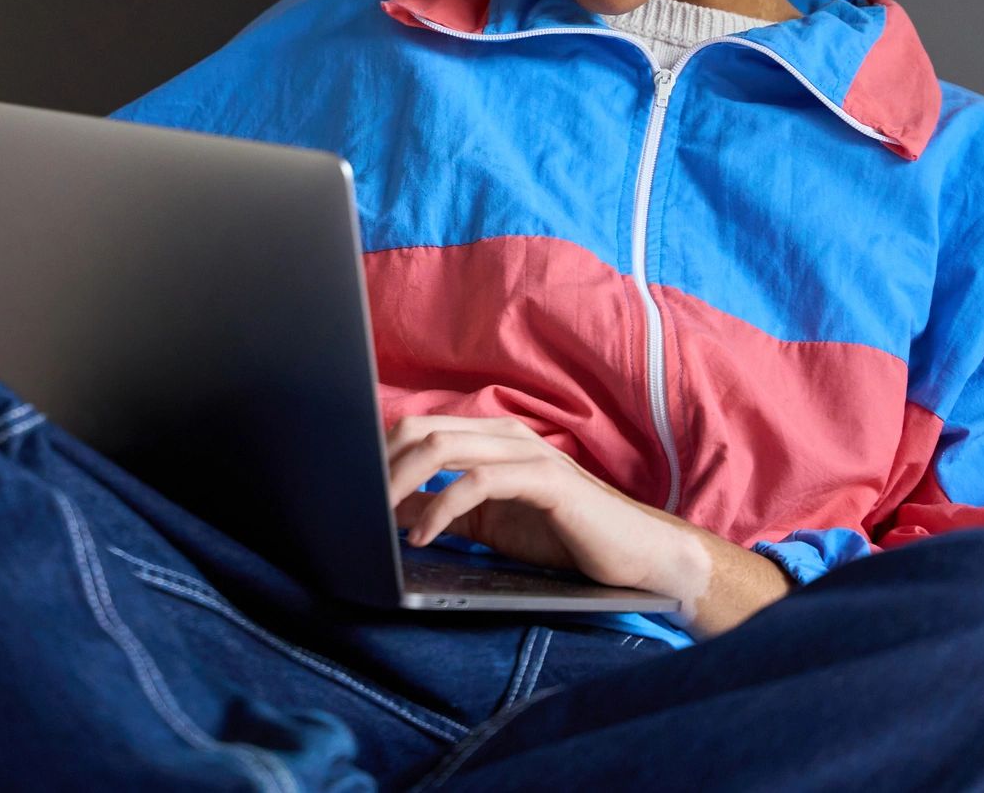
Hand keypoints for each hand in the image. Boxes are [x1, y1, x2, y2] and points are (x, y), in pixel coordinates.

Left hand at [386, 413, 791, 633]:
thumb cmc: (562, 536)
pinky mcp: (546, 480)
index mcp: (490, 438)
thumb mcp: (488, 523)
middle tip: (355, 504)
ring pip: (443, 448)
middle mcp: (505, 434)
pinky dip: (442, 507)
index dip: (378, 453)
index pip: (418, 427)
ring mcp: (527, 453)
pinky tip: (424, 537)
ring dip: (401, 484)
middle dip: (380, 466)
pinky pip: (478, 481)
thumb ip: (443, 509)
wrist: (634, 556)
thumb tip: (388, 512)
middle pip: (420, 430)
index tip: (348, 486)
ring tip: (379, 519)